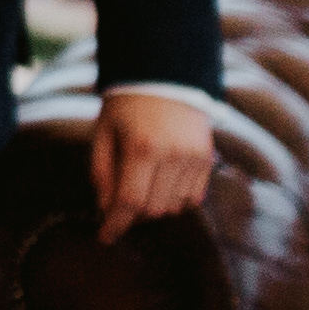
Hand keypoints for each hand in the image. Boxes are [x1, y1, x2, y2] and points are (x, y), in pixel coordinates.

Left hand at [89, 85, 221, 240]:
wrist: (166, 72)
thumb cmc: (127, 103)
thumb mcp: (104, 131)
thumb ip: (101, 172)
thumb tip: (106, 209)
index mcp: (142, 148)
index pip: (129, 202)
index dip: (115, 225)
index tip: (105, 237)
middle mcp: (172, 155)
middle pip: (152, 209)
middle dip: (133, 214)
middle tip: (120, 202)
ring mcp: (194, 157)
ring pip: (174, 207)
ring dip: (155, 206)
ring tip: (142, 185)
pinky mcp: (207, 158)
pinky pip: (193, 197)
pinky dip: (175, 199)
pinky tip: (162, 182)